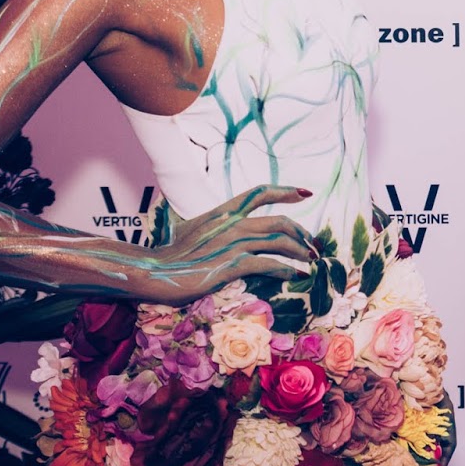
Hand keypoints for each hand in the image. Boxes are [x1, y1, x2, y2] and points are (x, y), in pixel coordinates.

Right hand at [142, 186, 317, 302]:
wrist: (151, 272)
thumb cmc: (170, 254)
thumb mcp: (193, 230)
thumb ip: (214, 226)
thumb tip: (229, 227)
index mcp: (223, 212)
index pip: (260, 193)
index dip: (285, 190)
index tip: (306, 193)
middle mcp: (232, 224)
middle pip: (279, 221)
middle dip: (302, 232)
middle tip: (313, 243)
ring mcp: (232, 244)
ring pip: (279, 242)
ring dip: (301, 251)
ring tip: (311, 259)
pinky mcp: (231, 265)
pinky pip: (268, 264)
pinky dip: (286, 269)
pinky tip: (294, 275)